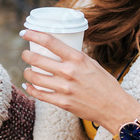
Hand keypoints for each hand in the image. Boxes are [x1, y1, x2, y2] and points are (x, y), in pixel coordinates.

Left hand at [20, 30, 139, 136]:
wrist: (114, 107)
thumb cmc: (105, 83)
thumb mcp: (92, 64)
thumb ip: (75, 58)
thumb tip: (60, 51)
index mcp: (77, 58)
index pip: (50, 42)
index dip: (34, 35)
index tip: (25, 32)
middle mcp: (69, 72)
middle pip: (37, 59)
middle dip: (26, 55)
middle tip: (25, 54)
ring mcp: (64, 88)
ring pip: (34, 77)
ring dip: (27, 72)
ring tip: (27, 70)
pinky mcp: (62, 103)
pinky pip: (39, 95)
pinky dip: (31, 89)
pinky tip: (28, 85)